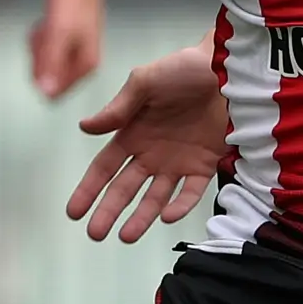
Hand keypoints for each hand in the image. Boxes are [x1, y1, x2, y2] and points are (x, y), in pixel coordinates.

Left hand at [29, 0, 104, 98]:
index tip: (42, 52)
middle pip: (48, 77)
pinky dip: (42, 36)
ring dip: (40, 45)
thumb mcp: (58, 33)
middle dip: (40, 57)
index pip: (54, 93)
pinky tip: (48, 22)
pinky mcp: (69, 38)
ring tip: (49, 24)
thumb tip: (45, 94)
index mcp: (86, 65)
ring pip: (45, 61)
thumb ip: (51, 64)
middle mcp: (84, 61)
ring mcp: (77, 49)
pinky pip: (47, 47)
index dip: (40, 74)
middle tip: (46, 34)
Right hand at [65, 45, 223, 243]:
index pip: (105, 168)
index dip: (89, 190)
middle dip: (108, 212)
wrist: (229, 67)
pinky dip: (179, 205)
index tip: (74, 212)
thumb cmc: (184, 69)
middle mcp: (152, 153)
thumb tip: (84, 127)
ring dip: (141, 217)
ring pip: (155, 198)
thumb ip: (117, 108)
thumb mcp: (144, 82)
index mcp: (132, 133)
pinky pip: (191, 192)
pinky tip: (166, 216)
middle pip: (125, 189)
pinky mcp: (205, 164)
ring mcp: (178, 161)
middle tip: (95, 234)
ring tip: (127, 236)